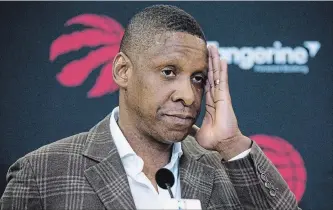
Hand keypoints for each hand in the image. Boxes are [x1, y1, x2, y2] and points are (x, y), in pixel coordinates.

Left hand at [193, 45, 250, 159]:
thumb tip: (184, 128)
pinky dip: (222, 70)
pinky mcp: (225, 98)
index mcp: (209, 103)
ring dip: (214, 61)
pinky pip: (223, 81)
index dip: (202, 72)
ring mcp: (221, 96)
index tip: (198, 62)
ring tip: (212, 47)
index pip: (205, 84)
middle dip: (208, 61)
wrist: (223, 144)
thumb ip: (192, 128)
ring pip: (217, 75)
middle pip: (211, 75)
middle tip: (206, 47)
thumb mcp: (198, 131)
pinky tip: (221, 59)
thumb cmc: (214, 139)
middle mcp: (215, 97)